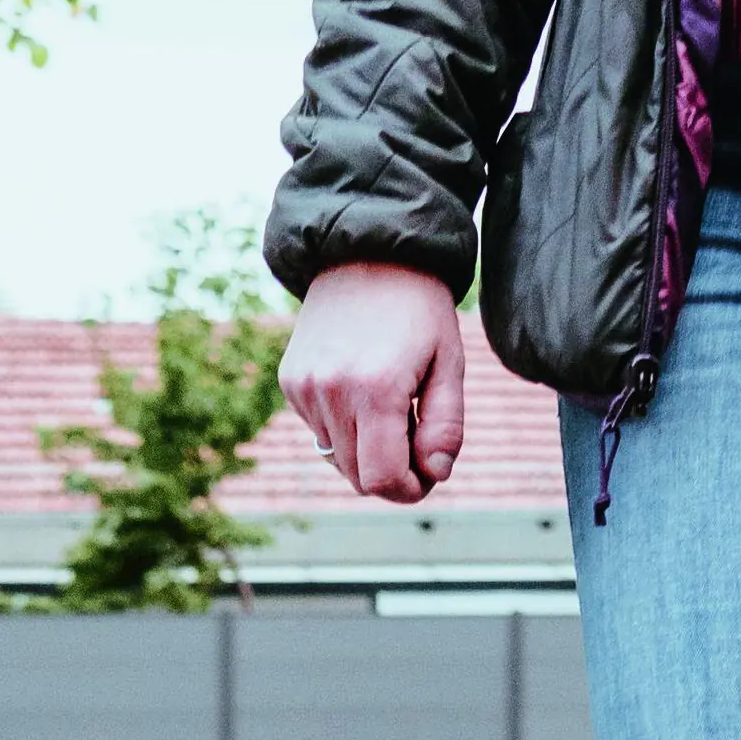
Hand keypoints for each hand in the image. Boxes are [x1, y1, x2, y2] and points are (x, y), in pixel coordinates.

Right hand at [279, 264, 465, 501]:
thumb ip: (446, 427)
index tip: (428, 475)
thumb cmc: (419, 308)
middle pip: (358, 477)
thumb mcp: (449, 363)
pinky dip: (345, 426)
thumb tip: (435, 475)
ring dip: (368, 449)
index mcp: (375, 390)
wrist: (366, 249)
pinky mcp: (291, 381)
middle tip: (417, 438)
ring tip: (392, 406)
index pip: (381, 480)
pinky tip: (362, 388)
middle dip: (391, 472)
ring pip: (338, 458)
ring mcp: (304, 387)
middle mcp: (331, 392)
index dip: (408, 490)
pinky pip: (320, 431)